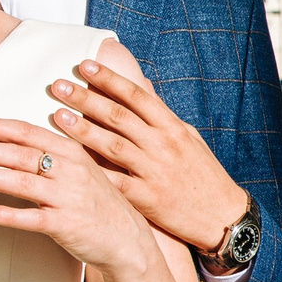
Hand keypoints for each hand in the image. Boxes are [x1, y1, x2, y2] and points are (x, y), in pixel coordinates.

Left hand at [0, 114, 165, 277]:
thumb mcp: (79, 171)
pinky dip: (6, 214)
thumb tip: (6, 142)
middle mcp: (70, 170)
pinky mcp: (66, 225)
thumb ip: (48, 156)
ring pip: (20, 182)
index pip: (27, 133)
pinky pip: (31, 218)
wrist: (128, 241)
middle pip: (19, 154)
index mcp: (71, 152)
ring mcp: (68, 198)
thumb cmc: (97, 204)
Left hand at [46, 60, 249, 256]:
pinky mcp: (147, 198)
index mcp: (173, 127)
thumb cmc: (204, 175)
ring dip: (83, 130)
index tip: (84, 66)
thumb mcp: (190, 139)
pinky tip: (70, 163)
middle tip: (59, 85)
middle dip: (86, 98)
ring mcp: (155, 171)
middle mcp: (163, 145)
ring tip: (57, 116)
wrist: (223, 216)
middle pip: (118, 116)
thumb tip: (141, 90)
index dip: (109, 79)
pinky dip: (92, 172)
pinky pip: (115, 182)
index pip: (136, 96)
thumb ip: (162, 116)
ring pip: (113, 145)